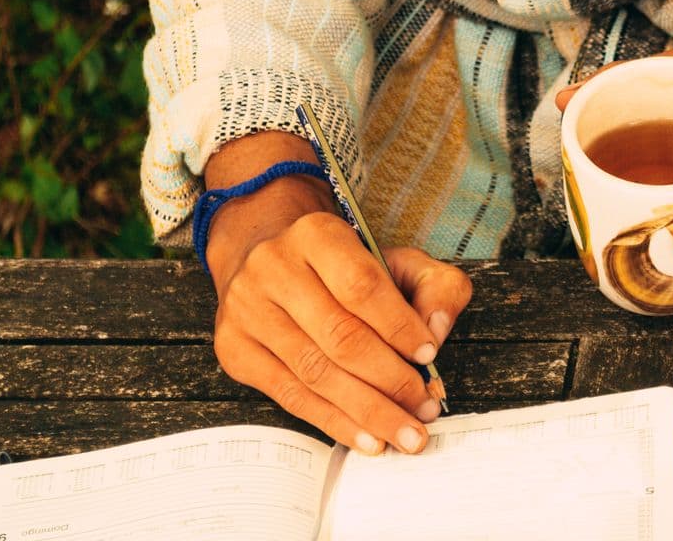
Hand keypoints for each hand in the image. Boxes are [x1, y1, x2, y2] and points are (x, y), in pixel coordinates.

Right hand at [204, 132, 471, 454]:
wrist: (272, 265)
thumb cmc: (346, 270)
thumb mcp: (399, 261)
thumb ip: (435, 286)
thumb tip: (437, 328)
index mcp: (316, 235)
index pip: (361, 285)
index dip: (399, 326)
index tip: (430, 355)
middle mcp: (273, 268)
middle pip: (339, 336)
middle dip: (390, 381)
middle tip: (425, 409)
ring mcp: (247, 310)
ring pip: (315, 373)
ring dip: (368, 411)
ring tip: (406, 433)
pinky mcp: (235, 350)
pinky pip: (291, 396)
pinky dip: (335, 422)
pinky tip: (368, 438)